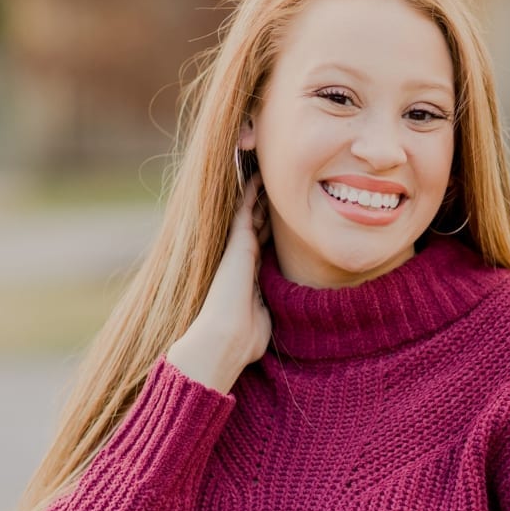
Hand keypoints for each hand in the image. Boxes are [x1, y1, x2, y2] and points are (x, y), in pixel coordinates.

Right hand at [166, 172, 272, 392]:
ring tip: (267, 172)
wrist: (226, 338)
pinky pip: (244, 211)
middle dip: (266, 207)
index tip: (284, 215)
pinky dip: (250, 193)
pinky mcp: (237, 244)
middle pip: (257, 225)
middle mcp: (243, 259)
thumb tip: (284, 311)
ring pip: (250, 214)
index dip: (272, 228)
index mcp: (250, 275)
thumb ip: (269, 306)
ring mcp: (239, 251)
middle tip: (277, 183)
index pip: (263, 245)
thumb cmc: (246, 337)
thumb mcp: (265, 317)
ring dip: (259, 195)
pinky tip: (258, 176)